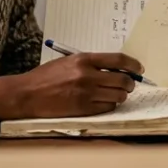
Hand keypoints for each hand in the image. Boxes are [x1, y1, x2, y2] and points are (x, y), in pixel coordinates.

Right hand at [0, 52, 141, 120]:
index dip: (133, 64)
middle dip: (130, 83)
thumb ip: (90, 64)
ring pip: (118, 96)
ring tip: (116, 94)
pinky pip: (107, 108)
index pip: (118, 59)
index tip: (139, 69)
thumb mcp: (68, 61)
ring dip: (121, 96)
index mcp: (84, 59)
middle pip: (122, 80)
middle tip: (129, 85)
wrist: (28, 94)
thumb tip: (114, 68)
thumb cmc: (46, 76)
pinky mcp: (83, 109)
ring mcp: (86, 93)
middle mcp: (87, 75)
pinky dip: (110, 105)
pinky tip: (105, 102)